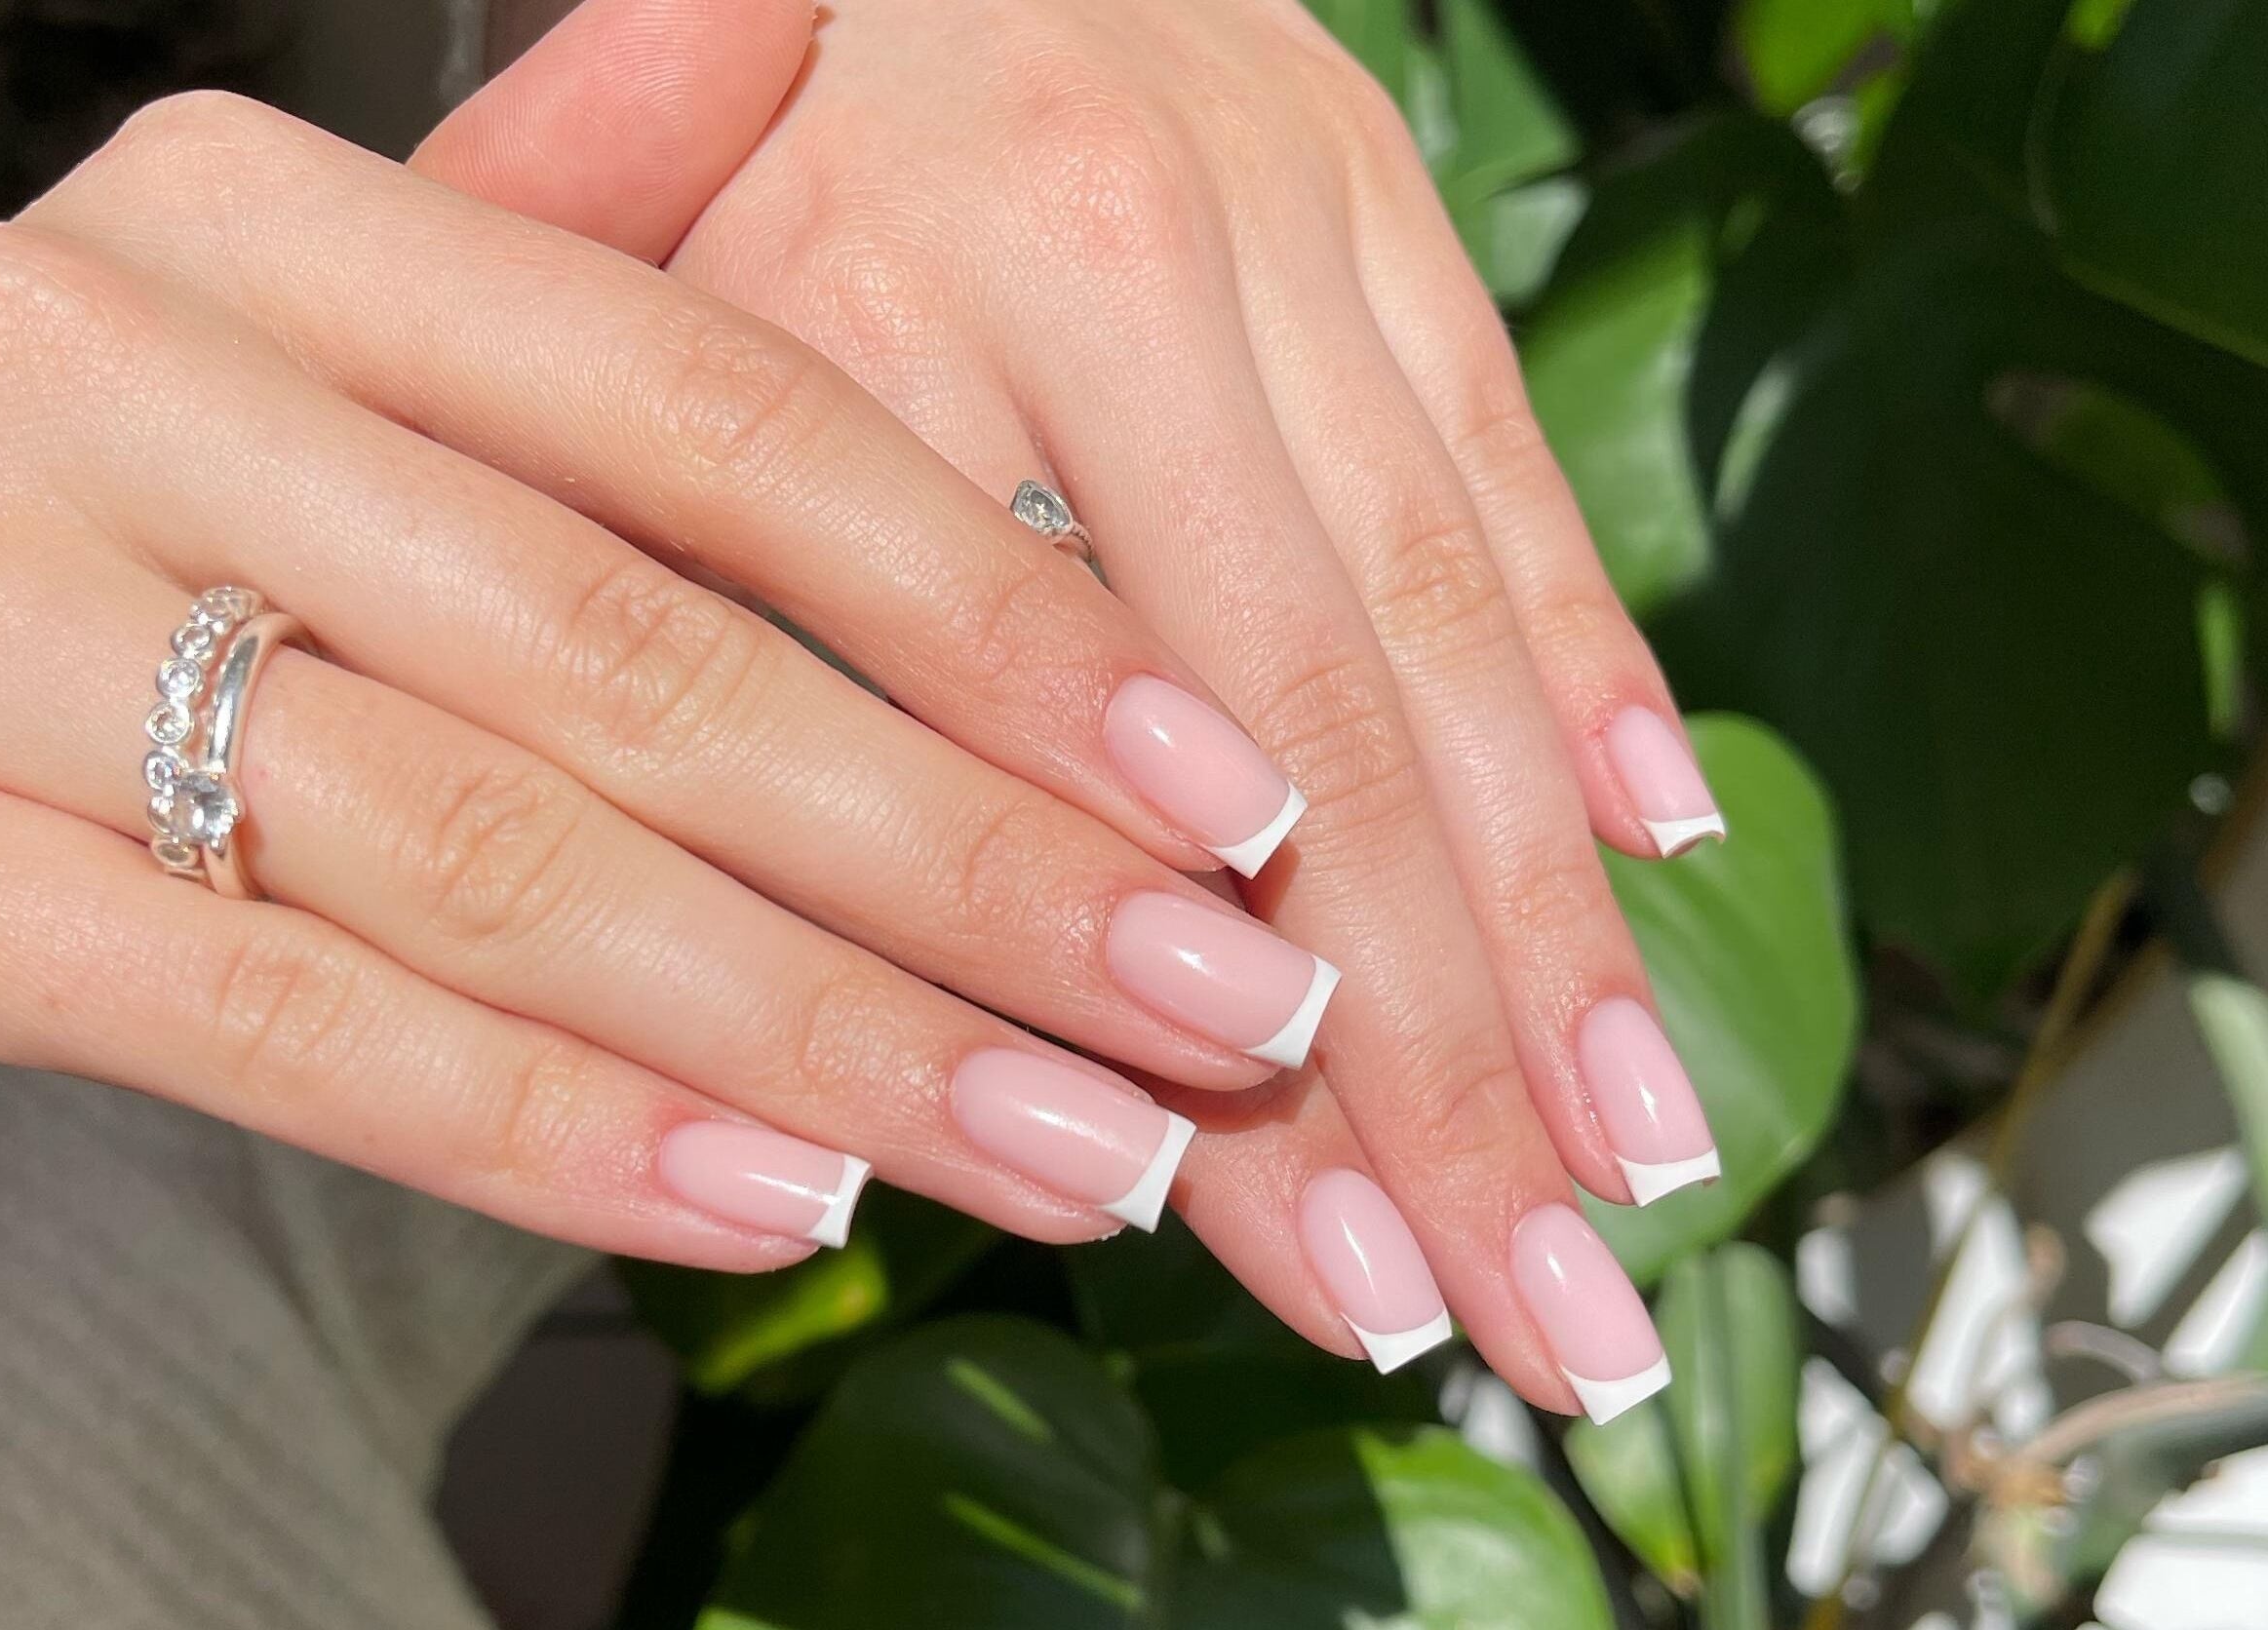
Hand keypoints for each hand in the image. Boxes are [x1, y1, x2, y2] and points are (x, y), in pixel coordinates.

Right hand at [0, 67, 1350, 1269]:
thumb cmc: (50, 557)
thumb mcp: (287, 360)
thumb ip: (551, 223)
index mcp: (249, 218)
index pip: (710, 412)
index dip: (993, 617)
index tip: (1234, 785)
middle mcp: (85, 354)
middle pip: (643, 656)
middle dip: (977, 864)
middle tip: (1238, 1010)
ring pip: (494, 853)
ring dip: (830, 1029)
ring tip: (1081, 1152)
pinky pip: (277, 1017)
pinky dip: (556, 1129)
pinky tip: (785, 1208)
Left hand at [426, 0, 1710, 1417]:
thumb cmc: (714, 134)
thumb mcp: (613, 352)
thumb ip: (703, 628)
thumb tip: (852, 1000)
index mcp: (877, 291)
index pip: (1065, 749)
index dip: (1192, 1024)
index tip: (1290, 1252)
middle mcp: (1125, 240)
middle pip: (1313, 725)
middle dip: (1443, 1055)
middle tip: (1537, 1311)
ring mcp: (1297, 216)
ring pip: (1450, 619)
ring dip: (1559, 918)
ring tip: (1631, 1167)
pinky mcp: (1394, 208)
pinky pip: (1511, 471)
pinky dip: (1592, 680)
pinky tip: (1653, 860)